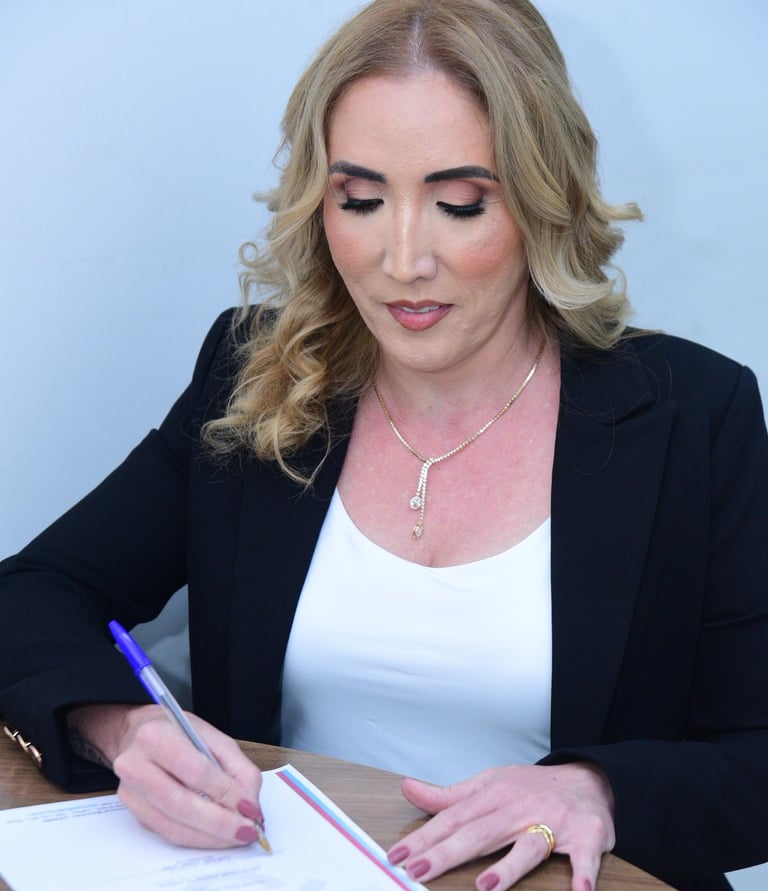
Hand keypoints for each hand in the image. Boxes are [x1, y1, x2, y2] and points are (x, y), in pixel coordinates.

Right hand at [67, 703, 264, 847]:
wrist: (138, 733)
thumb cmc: (178, 733)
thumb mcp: (213, 737)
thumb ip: (237, 768)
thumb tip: (250, 804)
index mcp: (156, 736)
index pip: (196, 771)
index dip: (226, 793)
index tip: (250, 808)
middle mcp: (136, 765)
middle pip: (182, 804)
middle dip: (220, 822)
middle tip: (247, 830)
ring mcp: (130, 792)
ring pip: (173, 826)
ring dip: (210, 837)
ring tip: (236, 835)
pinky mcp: (133, 811)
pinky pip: (168, 833)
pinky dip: (196, 838)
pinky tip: (216, 836)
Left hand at [386, 762, 614, 890]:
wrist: (589, 777)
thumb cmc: (532, 787)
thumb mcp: (489, 784)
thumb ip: (449, 795)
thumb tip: (408, 789)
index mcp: (494, 795)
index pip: (453, 818)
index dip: (424, 837)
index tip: (397, 856)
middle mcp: (520, 807)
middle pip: (481, 832)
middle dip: (448, 852)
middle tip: (418, 870)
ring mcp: (554, 821)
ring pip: (529, 844)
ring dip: (509, 866)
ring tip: (485, 886)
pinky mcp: (587, 835)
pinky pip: (585, 857)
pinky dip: (584, 874)